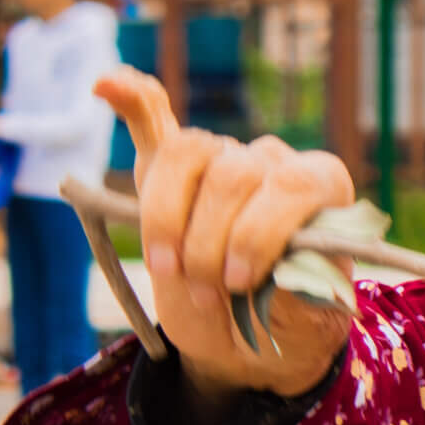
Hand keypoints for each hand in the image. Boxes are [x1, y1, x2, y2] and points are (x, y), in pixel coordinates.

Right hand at [99, 69, 356, 407]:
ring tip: (169, 270)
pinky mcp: (172, 173)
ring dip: (166, 218)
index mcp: (320, 187)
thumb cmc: (289, 323)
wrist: (257, 339)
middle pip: (232, 173)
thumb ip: (302, 294)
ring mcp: (220, 159)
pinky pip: (152, 120)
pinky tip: (105, 85)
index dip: (257, 233)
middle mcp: (272, 161)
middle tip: (206, 296)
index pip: (291, 184)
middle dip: (209, 243)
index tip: (239, 281)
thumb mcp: (307, 323)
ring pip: (186, 154)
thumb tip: (285, 273)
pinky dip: (130, 101)